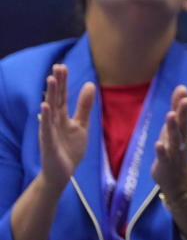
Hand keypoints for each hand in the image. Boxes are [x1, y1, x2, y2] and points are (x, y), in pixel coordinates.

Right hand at [38, 65, 94, 191]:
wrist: (62, 173)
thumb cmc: (69, 149)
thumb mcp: (81, 125)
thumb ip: (84, 106)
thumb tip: (89, 84)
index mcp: (62, 117)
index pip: (62, 96)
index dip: (62, 82)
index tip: (62, 66)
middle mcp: (54, 122)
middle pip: (55, 99)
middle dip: (57, 83)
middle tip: (58, 66)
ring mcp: (49, 132)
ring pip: (50, 110)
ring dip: (50, 95)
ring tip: (51, 79)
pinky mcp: (48, 143)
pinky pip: (47, 129)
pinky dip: (46, 117)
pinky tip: (44, 106)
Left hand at [151, 85, 186, 197]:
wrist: (179, 181)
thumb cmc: (175, 150)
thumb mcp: (176, 128)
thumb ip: (177, 109)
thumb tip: (182, 87)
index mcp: (183, 131)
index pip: (183, 115)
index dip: (182, 103)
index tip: (183, 90)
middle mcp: (181, 141)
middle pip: (183, 126)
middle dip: (183, 113)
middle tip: (185, 100)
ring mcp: (174, 153)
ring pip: (175, 140)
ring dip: (173, 128)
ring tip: (170, 115)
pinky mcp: (166, 165)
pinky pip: (164, 158)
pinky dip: (162, 151)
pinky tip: (158, 144)